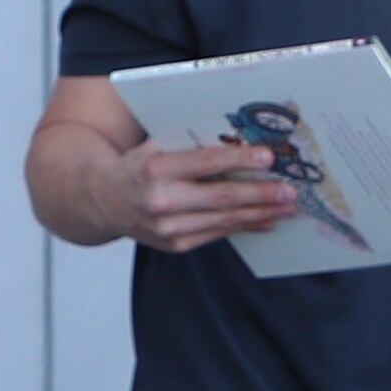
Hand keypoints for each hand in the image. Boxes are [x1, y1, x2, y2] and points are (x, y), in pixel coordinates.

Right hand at [109, 139, 302, 252]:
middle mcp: (160, 200)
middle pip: (220, 197)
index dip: (239, 161)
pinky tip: (266, 220)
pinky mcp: (174, 245)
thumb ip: (192, 146)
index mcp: (155, 167)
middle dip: (260, 195)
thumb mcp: (157, 145)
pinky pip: (216, 234)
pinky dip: (244, 227)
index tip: (268, 158)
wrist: (101, 199)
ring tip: (287, 207)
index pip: (205, 163)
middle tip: (288, 191)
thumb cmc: (137, 165)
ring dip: (260, 214)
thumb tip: (242, 146)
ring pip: (223, 220)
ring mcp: (166, 228)